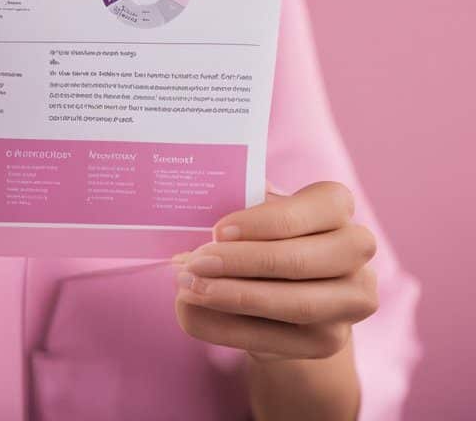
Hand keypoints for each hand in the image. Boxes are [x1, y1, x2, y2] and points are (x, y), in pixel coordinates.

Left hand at [173, 181, 378, 360]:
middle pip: (302, 260)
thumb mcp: (250, 216)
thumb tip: (190, 241)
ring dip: (233, 297)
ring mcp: (352, 299)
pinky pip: (275, 338)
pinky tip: (194, 311)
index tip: (217, 230)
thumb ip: (230, 217)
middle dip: (241, 264)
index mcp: (335, 205)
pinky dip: (226, 326)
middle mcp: (356, 250)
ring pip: (296, 304)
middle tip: (192, 264)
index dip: (265, 221)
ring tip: (189, 288)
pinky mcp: (331, 340)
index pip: (316, 206)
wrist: (282, 288)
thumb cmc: (260, 235)